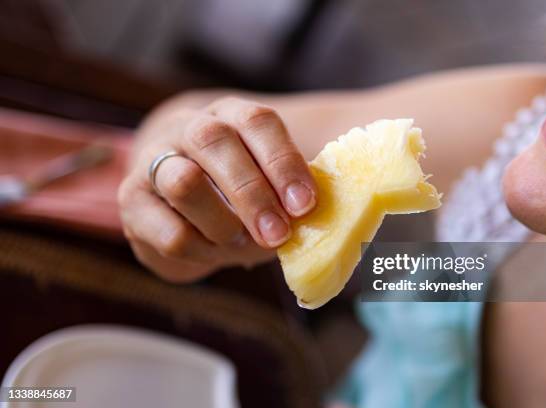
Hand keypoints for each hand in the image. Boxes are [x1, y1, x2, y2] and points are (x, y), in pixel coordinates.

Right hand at [118, 96, 316, 281]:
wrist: (177, 201)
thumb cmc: (237, 193)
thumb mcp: (268, 185)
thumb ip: (290, 196)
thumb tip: (323, 224)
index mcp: (230, 116)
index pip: (256, 122)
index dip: (283, 162)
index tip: (305, 205)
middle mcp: (188, 128)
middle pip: (214, 142)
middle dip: (252, 194)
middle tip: (279, 235)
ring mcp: (153, 161)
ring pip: (184, 182)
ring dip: (223, 224)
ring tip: (242, 244)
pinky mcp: (130, 200)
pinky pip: (169, 231)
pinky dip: (201, 252)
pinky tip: (214, 253)